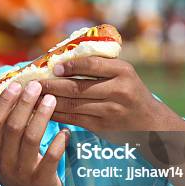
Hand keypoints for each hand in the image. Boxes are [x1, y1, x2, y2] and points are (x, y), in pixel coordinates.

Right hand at [0, 80, 69, 185]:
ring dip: (43, 116)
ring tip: (52, 100)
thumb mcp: (5, 157)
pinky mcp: (42, 181)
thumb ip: (6, 132)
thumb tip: (16, 95)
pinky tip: (66, 131)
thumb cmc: (21, 177)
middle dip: (25, 102)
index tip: (17, 83)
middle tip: (37, 86)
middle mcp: (4, 162)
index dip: (5, 100)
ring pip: (31, 137)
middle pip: (12, 125)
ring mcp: (22, 173)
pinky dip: (60, 141)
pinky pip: (52, 156)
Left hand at [39, 57, 184, 132]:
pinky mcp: (103, 127)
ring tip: (33, 97)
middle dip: (52, 85)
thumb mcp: (124, 73)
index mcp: (123, 71)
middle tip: (33, 83)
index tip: (54, 67)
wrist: (151, 122)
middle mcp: (119, 90)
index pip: (92, 65)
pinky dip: (57, 115)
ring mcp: (111, 110)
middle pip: (78, 87)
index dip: (71, 66)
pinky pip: (75, 119)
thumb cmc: (130, 91)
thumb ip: (100, 65)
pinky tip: (44, 111)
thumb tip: (62, 58)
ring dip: (50, 101)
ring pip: (74, 105)